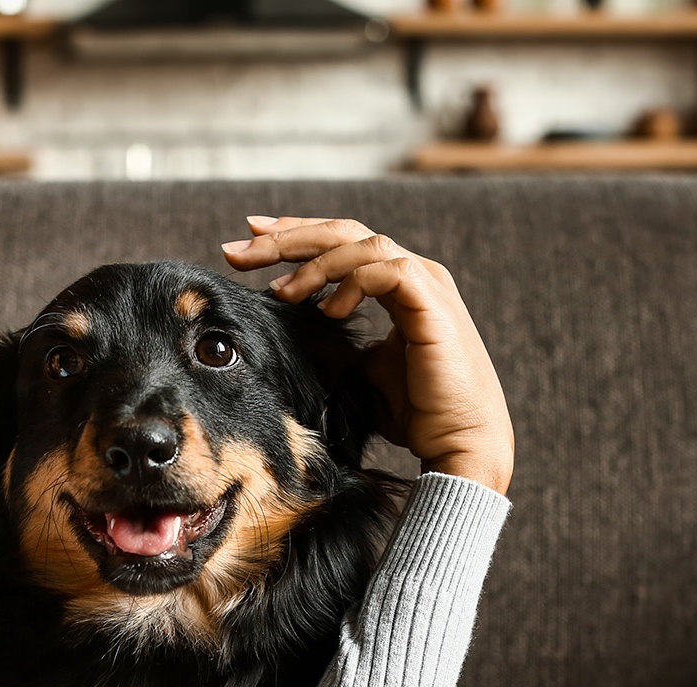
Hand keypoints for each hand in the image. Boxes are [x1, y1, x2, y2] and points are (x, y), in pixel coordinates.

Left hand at [221, 215, 513, 494]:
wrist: (458, 442)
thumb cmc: (416, 412)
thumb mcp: (361, 370)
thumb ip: (334, 341)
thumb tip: (289, 332)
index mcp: (398, 285)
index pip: (341, 244)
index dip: (295, 238)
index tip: (248, 241)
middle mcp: (414, 274)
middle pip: (344, 233)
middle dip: (287, 237)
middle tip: (238, 249)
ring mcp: (427, 284)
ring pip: (361, 244)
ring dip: (313, 263)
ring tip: (281, 292)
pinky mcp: (432, 303)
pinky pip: (386, 271)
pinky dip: (351, 283)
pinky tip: (327, 310)